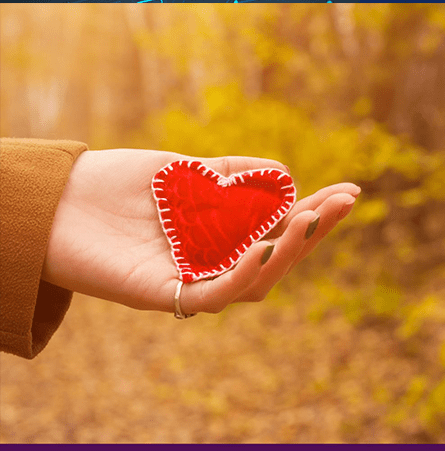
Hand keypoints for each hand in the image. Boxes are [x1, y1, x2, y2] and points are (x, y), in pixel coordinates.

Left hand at [42, 149, 359, 314]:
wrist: (62, 198)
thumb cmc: (122, 183)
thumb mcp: (189, 170)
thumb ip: (235, 175)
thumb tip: (286, 174)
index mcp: (222, 235)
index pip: (279, 229)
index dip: (315, 212)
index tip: (349, 191)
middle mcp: (212, 262)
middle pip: (274, 258)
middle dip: (311, 232)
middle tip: (342, 202)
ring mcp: (191, 280)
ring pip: (253, 282)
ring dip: (286, 252)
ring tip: (309, 218)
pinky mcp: (163, 295)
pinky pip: (212, 296)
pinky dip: (242, 275)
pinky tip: (266, 248)